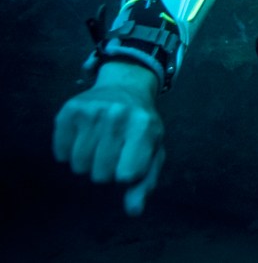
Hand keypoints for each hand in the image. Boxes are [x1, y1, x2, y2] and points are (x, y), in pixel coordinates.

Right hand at [53, 61, 164, 215]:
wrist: (127, 88)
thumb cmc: (141, 128)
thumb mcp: (153, 151)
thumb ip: (145, 183)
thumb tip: (133, 211)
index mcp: (144, 127)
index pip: (127, 176)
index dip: (126, 174)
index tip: (130, 160)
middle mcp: (118, 115)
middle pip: (100, 175)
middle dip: (107, 169)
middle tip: (115, 149)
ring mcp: (93, 111)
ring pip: (79, 166)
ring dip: (88, 163)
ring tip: (100, 143)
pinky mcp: (70, 110)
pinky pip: (61, 154)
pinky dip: (69, 152)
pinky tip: (84, 137)